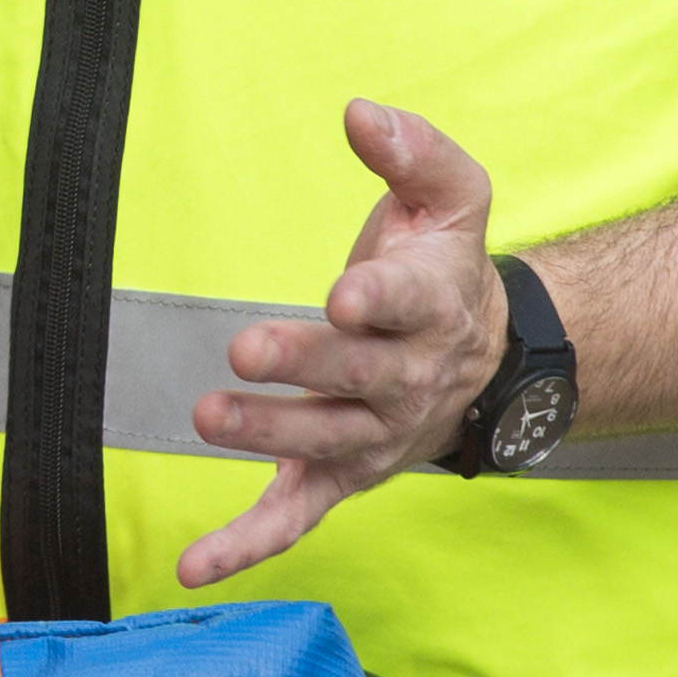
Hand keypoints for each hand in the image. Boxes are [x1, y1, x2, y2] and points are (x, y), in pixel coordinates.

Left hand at [177, 101, 506, 588]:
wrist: (484, 358)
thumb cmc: (446, 268)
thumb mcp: (451, 198)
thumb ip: (412, 150)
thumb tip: (359, 112)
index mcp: (432, 306)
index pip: (405, 304)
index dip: (377, 300)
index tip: (345, 295)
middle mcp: (406, 378)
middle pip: (356, 375)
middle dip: (302, 365)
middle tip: (246, 351)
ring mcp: (372, 434)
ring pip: (321, 441)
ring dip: (266, 434)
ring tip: (209, 418)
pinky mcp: (339, 476)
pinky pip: (294, 517)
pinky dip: (245, 545)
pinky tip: (193, 564)